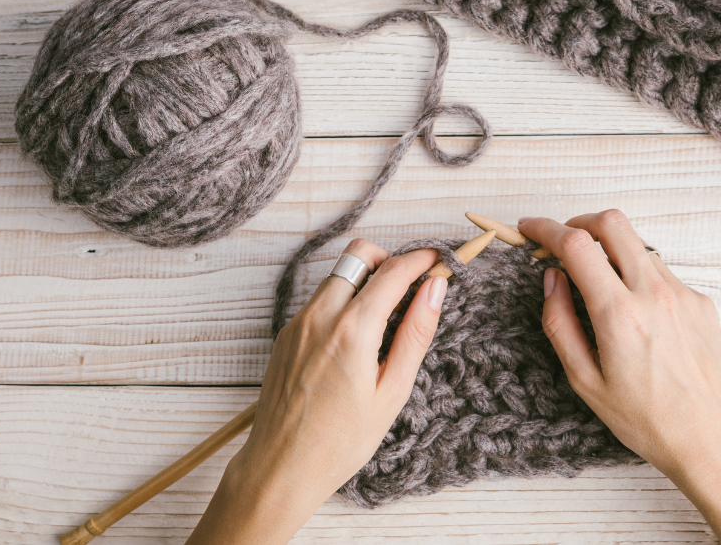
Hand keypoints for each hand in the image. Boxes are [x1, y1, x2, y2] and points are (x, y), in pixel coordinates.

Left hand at [187, 239, 448, 544]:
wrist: (281, 467)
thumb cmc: (341, 441)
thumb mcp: (392, 390)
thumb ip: (415, 333)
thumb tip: (436, 289)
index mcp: (352, 329)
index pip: (393, 271)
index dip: (421, 259)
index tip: (439, 260)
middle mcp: (319, 316)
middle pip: (359, 254)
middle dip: (389, 261)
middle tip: (410, 290)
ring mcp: (297, 323)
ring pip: (337, 276)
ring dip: (365, 281)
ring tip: (385, 321)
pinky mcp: (285, 335)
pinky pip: (318, 301)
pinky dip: (342, 302)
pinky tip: (355, 341)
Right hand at [519, 211, 720, 544]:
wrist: (708, 438)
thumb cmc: (645, 419)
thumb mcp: (584, 380)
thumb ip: (559, 322)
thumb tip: (551, 278)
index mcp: (619, 313)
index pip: (576, 244)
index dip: (545, 228)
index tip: (529, 229)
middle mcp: (654, 294)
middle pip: (612, 222)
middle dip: (580, 222)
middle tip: (562, 243)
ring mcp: (683, 294)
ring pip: (639, 246)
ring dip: (611, 253)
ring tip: (599, 288)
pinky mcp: (701, 302)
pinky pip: (662, 273)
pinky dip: (639, 278)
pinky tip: (636, 315)